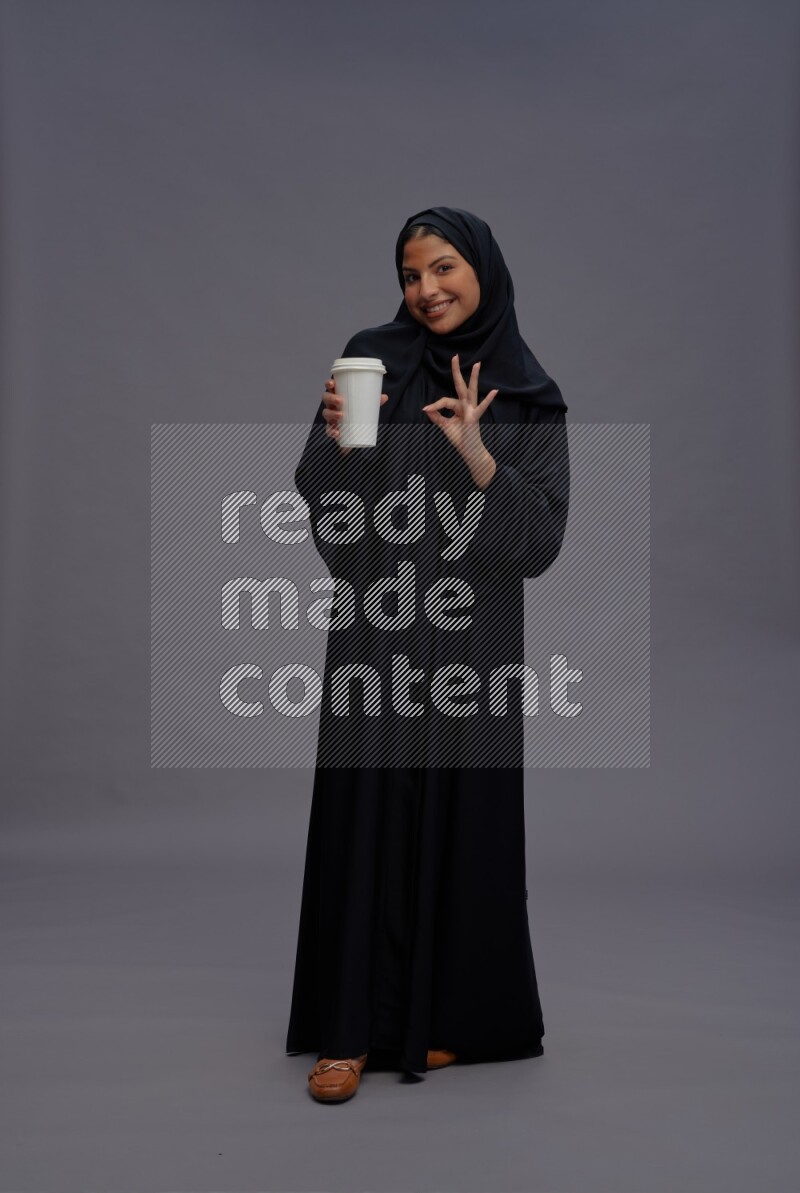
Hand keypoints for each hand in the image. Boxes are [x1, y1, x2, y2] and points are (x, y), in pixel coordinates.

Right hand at [322, 379, 388, 454]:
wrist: (356, 435)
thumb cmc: (358, 414)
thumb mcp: (366, 406)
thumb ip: (374, 402)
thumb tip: (385, 397)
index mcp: (338, 396)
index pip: (330, 387)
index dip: (329, 384)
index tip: (332, 383)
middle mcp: (331, 405)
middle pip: (326, 398)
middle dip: (331, 398)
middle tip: (341, 401)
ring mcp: (330, 417)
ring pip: (326, 413)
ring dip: (332, 413)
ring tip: (341, 415)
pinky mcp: (332, 429)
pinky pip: (328, 430)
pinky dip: (331, 431)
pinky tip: (337, 433)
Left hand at [422, 355, 498, 481]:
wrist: (469, 451)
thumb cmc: (460, 439)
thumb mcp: (445, 426)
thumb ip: (437, 417)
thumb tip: (427, 409)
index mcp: (459, 407)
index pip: (445, 400)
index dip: (435, 405)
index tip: (425, 409)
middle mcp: (466, 405)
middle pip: (460, 386)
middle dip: (457, 371)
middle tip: (455, 356)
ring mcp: (472, 410)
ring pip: (471, 391)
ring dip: (474, 378)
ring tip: (477, 364)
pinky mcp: (475, 418)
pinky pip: (481, 408)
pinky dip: (488, 400)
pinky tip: (495, 391)